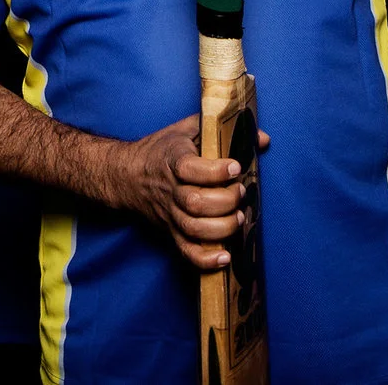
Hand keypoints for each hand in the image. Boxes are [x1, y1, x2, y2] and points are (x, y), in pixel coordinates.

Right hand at [116, 115, 264, 270]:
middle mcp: (170, 190)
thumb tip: (261, 138)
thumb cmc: (162, 151)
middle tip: (240, 191)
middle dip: (225, 200)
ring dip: (222, 228)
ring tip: (239, 217)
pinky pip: (187, 252)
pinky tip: (226, 257)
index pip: (190, 169)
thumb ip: (222, 128)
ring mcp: (170, 214)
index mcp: (173, 161)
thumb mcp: (186, 130)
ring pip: (194, 229)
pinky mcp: (171, 232)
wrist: (126, 175)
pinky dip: (206, 259)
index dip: (216, 171)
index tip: (235, 167)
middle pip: (195, 203)